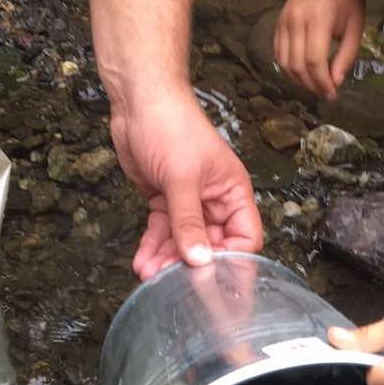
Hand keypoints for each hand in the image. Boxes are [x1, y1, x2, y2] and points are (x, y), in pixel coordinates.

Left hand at [111, 90, 262, 279]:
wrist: (138, 101)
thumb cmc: (172, 127)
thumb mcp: (182, 178)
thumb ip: (188, 222)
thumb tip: (199, 260)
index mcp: (233, 193)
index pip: (244, 237)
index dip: (232, 260)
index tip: (212, 279)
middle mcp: (215, 201)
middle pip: (211, 245)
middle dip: (190, 265)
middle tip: (170, 283)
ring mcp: (189, 202)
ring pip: (183, 242)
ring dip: (166, 260)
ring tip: (149, 275)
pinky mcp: (164, 201)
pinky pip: (162, 232)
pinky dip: (152, 247)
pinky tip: (142, 262)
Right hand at [274, 0, 365, 100]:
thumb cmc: (348, 0)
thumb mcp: (355, 29)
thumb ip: (346, 58)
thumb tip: (335, 83)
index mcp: (318, 20)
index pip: (314, 62)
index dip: (322, 83)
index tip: (332, 95)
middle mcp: (296, 20)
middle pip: (297, 65)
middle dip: (311, 85)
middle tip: (324, 93)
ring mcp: (284, 20)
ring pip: (284, 62)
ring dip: (298, 79)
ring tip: (314, 84)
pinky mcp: (279, 21)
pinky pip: (278, 52)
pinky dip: (288, 66)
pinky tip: (303, 72)